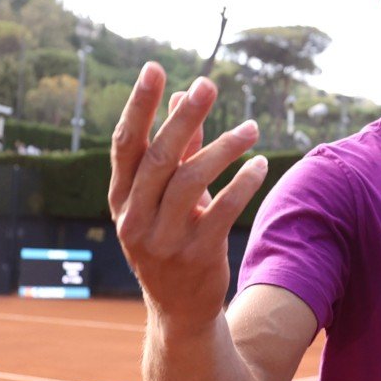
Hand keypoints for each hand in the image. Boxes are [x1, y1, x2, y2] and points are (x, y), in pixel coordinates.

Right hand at [110, 64, 266, 327]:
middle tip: (209, 85)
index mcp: (121, 200)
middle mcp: (134, 218)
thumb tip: (184, 95)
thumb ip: (177, 151)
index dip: (139, 105)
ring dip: (224, 148)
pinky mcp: (196, 256)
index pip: (125, 143)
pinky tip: (259, 164)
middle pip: (159, 156)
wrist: (181, 312)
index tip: (155, 68)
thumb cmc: (173, 243)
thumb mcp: (166, 200)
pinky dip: (242, 183)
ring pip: (192, 180)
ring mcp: (162, 240)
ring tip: (251, 128)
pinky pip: (223, 210)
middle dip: (184, 116)